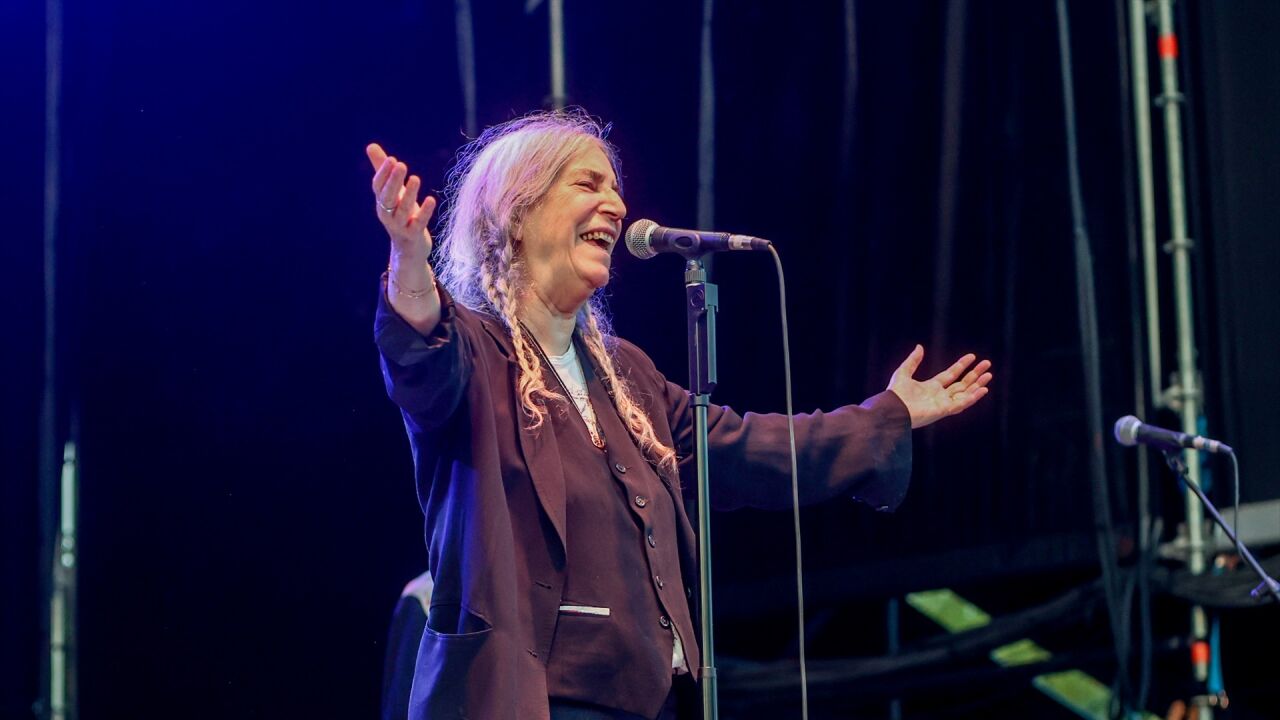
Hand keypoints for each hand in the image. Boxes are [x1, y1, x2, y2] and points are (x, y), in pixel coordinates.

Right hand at [366, 143, 436, 260]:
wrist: (408, 249)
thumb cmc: (400, 214)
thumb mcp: (392, 192)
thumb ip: (383, 170)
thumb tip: (370, 145)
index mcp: (381, 202)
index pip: (378, 186)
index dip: (383, 173)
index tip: (392, 159)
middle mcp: (387, 214)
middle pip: (387, 197)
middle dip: (393, 181)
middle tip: (401, 165)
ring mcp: (399, 226)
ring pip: (402, 210)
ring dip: (409, 194)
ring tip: (416, 178)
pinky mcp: (413, 236)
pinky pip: (418, 224)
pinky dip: (424, 213)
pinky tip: (432, 200)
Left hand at [886, 345, 991, 428]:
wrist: (892, 409)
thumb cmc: (895, 393)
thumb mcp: (903, 372)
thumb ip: (913, 360)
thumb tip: (919, 346)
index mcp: (931, 387)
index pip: (951, 374)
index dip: (962, 365)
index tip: (972, 356)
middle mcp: (939, 396)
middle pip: (962, 384)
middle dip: (975, 374)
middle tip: (987, 364)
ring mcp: (943, 404)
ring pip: (965, 393)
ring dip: (977, 385)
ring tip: (989, 375)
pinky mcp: (944, 410)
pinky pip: (962, 403)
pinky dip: (973, 397)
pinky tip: (983, 389)